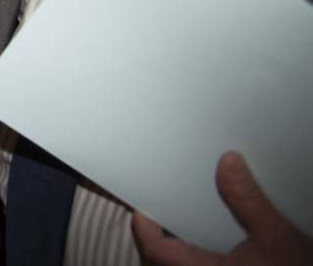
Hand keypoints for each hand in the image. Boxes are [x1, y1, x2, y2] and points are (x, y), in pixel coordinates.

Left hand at [133, 152, 312, 264]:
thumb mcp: (277, 236)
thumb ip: (249, 201)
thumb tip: (229, 164)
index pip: (156, 250)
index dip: (145, 225)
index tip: (143, 205)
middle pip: (165, 260)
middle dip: (162, 236)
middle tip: (161, 211)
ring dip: (181, 248)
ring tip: (185, 224)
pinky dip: (201, 255)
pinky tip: (217, 241)